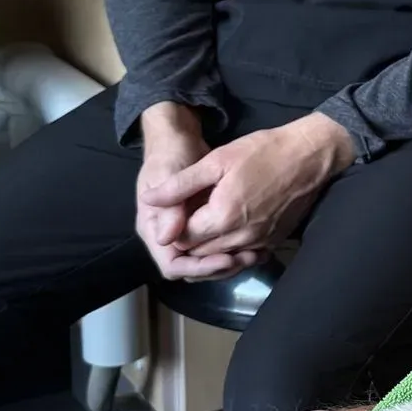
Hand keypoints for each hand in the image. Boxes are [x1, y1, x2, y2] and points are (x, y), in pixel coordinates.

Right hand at [135, 104, 244, 281]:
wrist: (179, 140)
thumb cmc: (171, 154)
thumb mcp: (168, 174)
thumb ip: (170, 204)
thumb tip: (166, 238)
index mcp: (153, 229)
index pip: (173, 264)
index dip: (198, 267)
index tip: (225, 260)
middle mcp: (169, 238)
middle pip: (193, 269)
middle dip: (219, 269)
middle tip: (248, 259)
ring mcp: (186, 234)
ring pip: (207, 263)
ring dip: (231, 263)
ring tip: (255, 255)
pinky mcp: (203, 228)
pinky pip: (217, 250)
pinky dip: (235, 251)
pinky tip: (257, 248)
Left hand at [139, 113, 355, 276]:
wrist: (311, 156)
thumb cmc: (263, 152)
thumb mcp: (216, 160)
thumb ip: (179, 185)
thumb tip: (148, 200)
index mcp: (222, 218)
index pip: (182, 240)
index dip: (174, 227)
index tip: (179, 209)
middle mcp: (240, 239)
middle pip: (200, 254)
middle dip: (189, 240)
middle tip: (191, 215)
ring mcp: (259, 244)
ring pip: (222, 257)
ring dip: (210, 246)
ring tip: (209, 220)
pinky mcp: (274, 243)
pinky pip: (245, 255)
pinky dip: (233, 247)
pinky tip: (232, 226)